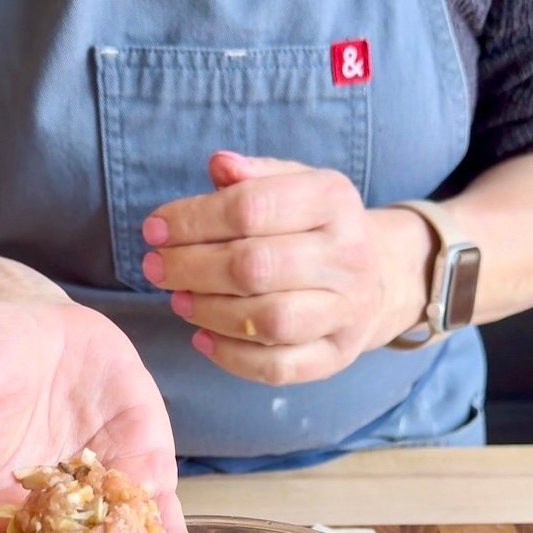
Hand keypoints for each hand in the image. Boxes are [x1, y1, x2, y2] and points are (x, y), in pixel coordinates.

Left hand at [141, 151, 432, 384]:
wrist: (379, 277)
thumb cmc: (314, 228)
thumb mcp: (294, 185)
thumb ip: (254, 176)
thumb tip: (219, 165)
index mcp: (333, 200)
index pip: (251, 208)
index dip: (192, 220)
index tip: (154, 230)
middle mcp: (347, 255)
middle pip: (255, 266)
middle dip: (191, 268)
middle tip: (154, 268)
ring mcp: (346, 311)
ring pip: (268, 320)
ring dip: (209, 312)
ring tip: (177, 300)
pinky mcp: (336, 355)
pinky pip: (278, 367)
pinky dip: (231, 357)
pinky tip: (201, 337)